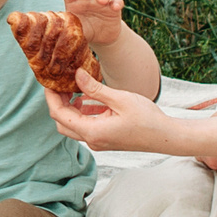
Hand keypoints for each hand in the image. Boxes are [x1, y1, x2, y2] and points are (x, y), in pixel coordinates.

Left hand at [44, 70, 187, 154]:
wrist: (166, 137)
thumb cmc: (147, 118)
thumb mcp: (120, 98)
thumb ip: (95, 88)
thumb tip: (76, 74)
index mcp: (93, 132)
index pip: (59, 115)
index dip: (51, 97)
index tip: (49, 81)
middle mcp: (92, 140)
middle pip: (62, 122)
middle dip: (58, 102)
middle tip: (60, 83)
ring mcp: (99, 142)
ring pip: (73, 125)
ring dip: (70, 107)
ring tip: (73, 86)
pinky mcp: (105, 139)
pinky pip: (87, 126)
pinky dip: (83, 112)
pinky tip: (88, 97)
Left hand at [58, 0, 126, 47]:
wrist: (101, 37)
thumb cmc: (84, 30)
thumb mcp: (76, 30)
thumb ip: (70, 28)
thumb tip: (60, 32)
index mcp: (74, 2)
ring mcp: (101, 2)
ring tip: (102, 1)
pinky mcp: (113, 8)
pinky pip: (117, 2)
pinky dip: (117, 3)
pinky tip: (116, 7)